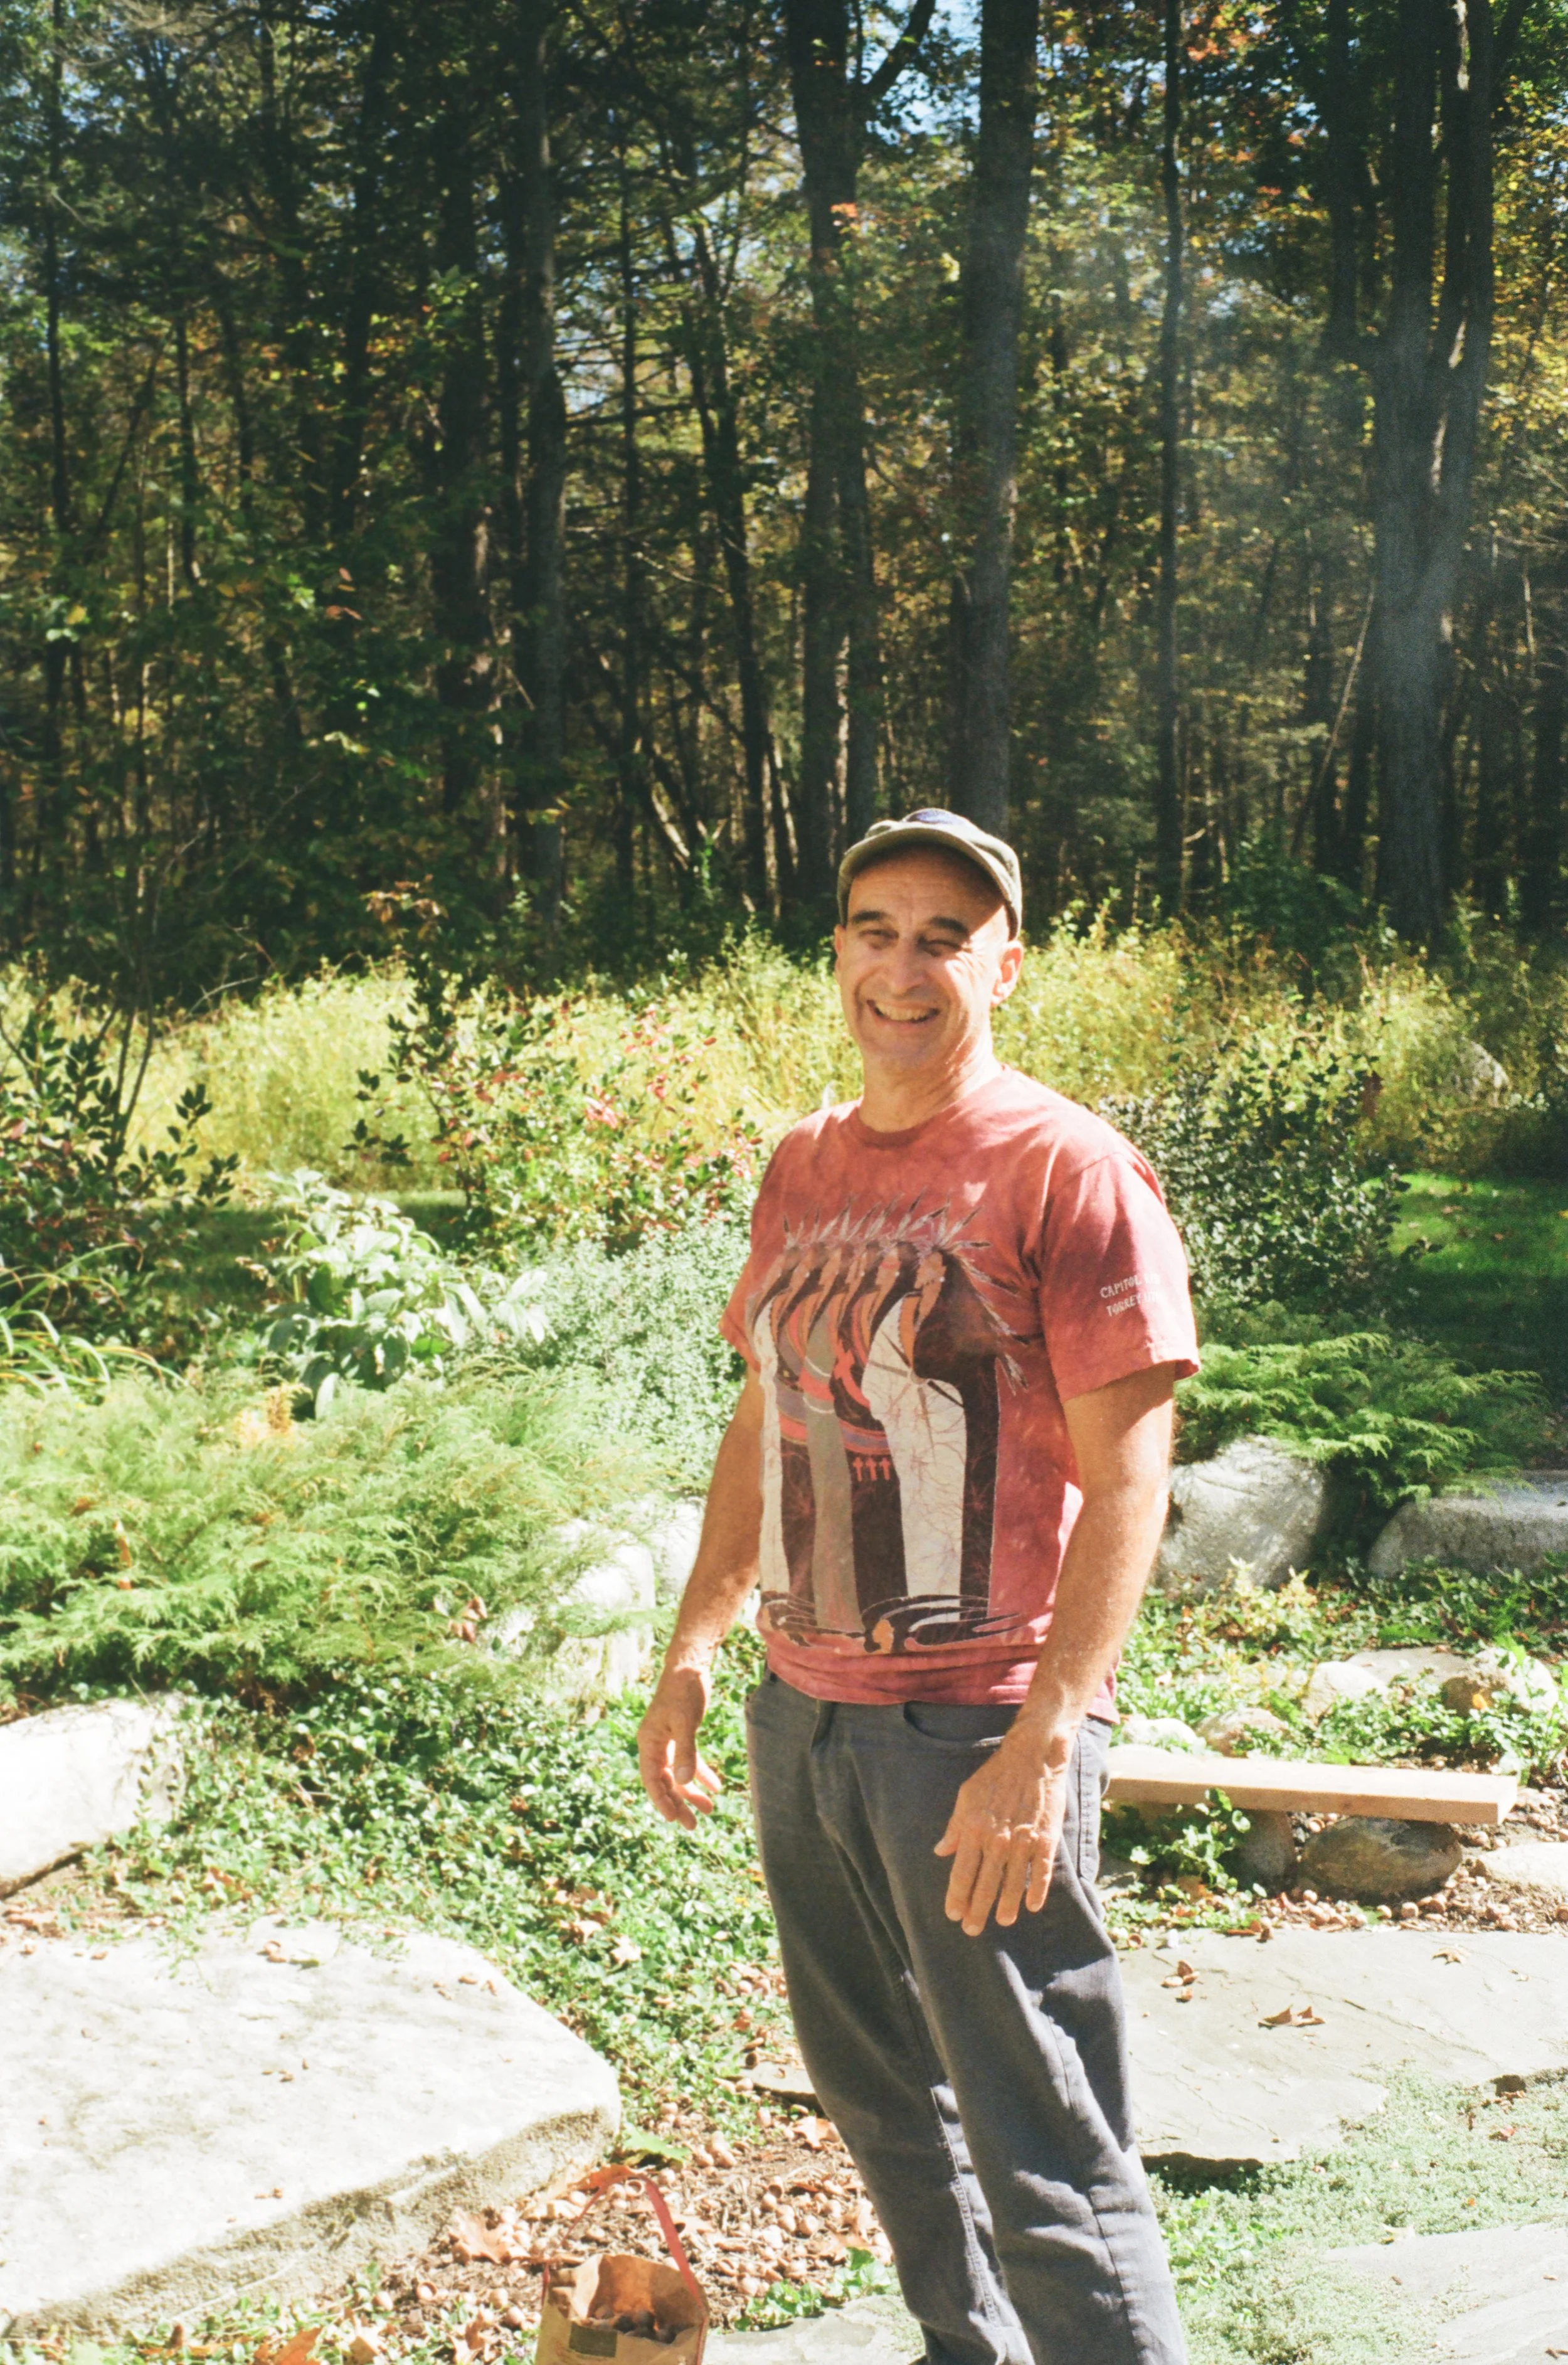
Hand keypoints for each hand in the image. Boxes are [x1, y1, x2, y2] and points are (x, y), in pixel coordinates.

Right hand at [637, 1664, 723, 1830]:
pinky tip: (715, 1787)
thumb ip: (686, 1752)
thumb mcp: (685, 1722)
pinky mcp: (681, 1735)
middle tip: (692, 1826)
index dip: (662, 1800)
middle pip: (664, 1781)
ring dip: (691, 1792)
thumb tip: (684, 1781)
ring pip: (678, 1774)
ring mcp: (668, 1741)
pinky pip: (689, 1761)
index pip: (651, 1779)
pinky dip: (701, 1774)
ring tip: (708, 1810)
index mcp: (649, 1742)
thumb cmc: (684, 1692)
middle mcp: (655, 1745)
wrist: (690, 1667)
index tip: (674, 1819)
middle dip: (678, 1803)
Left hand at [933, 1729, 1071, 1935]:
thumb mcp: (965, 1796)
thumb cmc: (995, 1776)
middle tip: (971, 1929)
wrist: (1032, 1757)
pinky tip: (1032, 1905)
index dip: (956, 1896)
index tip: (953, 1914)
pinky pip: (1041, 1872)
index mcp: (973, 1829)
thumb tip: (941, 1851)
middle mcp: (997, 1840)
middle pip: (984, 1884)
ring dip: (1006, 1905)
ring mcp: (1023, 1841)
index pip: (961, 1873)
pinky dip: (1037, 1890)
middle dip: (976, 1910)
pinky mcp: (1046, 1839)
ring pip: (1012, 1883)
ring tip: (1001, 1921)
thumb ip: (954, 1827)